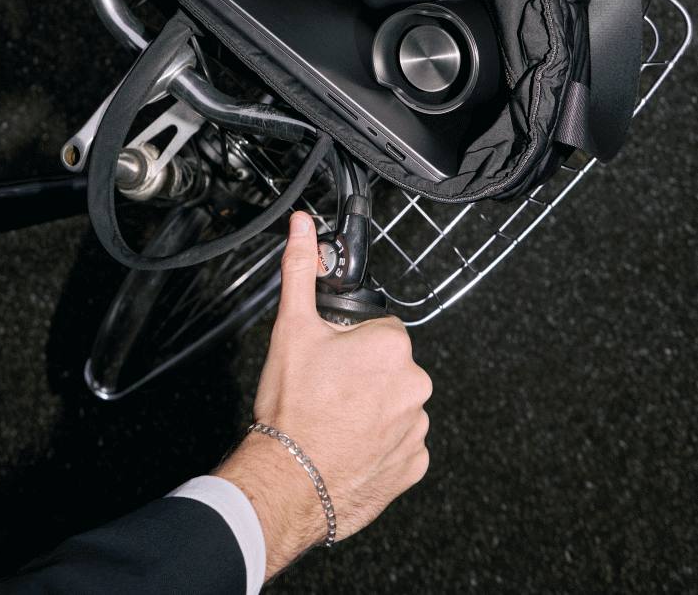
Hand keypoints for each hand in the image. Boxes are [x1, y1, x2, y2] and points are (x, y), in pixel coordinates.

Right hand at [214, 211, 430, 578]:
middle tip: (328, 388)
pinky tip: (349, 444)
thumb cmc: (293, 407)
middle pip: (390, 366)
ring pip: (395, 404)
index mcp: (392, 346)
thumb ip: (300, 270)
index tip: (330, 357)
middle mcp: (414, 385)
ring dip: (373, 408)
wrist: (290, 479)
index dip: (351, 341)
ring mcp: (417, 429)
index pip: (380, 330)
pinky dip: (379, 444)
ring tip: (335, 419)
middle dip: (364, 374)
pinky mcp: (414, 466)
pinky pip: (400, 444)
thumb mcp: (291, 327)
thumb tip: (303, 227)